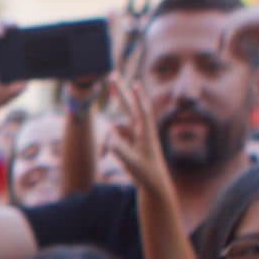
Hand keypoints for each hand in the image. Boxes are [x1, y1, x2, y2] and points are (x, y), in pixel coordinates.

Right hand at [102, 73, 172, 201]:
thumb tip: (109, 136)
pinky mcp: (129, 140)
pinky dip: (109, 144)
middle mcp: (141, 130)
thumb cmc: (146, 173)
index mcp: (146, 133)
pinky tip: (105, 155)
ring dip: (111, 130)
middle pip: (129, 107)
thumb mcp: (132, 163)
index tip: (135, 83)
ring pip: (117, 125)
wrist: (153, 182)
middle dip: (121, 91)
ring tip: (109, 106)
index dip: (138, 98)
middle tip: (113, 76)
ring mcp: (134, 134)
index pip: (142, 112)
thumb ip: (120, 149)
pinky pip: (114, 137)